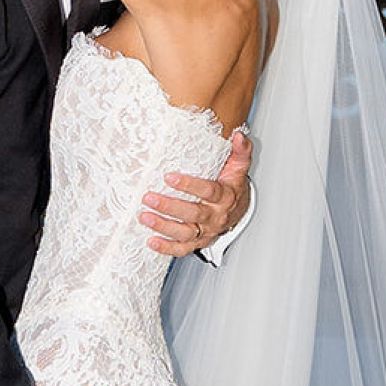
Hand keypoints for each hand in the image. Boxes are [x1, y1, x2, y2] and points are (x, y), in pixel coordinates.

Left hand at [140, 129, 251, 256]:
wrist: (239, 210)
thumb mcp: (239, 167)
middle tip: (149, 198)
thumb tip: (239, 136)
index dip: (189, 185)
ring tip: (144, 216)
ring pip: (186, 233)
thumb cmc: (233, 187)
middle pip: (193, 214)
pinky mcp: (199, 241)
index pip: (208, 191)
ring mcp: (207, 231)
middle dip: (169, 207)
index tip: (169, 177)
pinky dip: (167, 248)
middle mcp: (216, 216)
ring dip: (163, 226)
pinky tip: (152, 241)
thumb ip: (240, 151)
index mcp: (225, 197)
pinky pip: (183, 249)